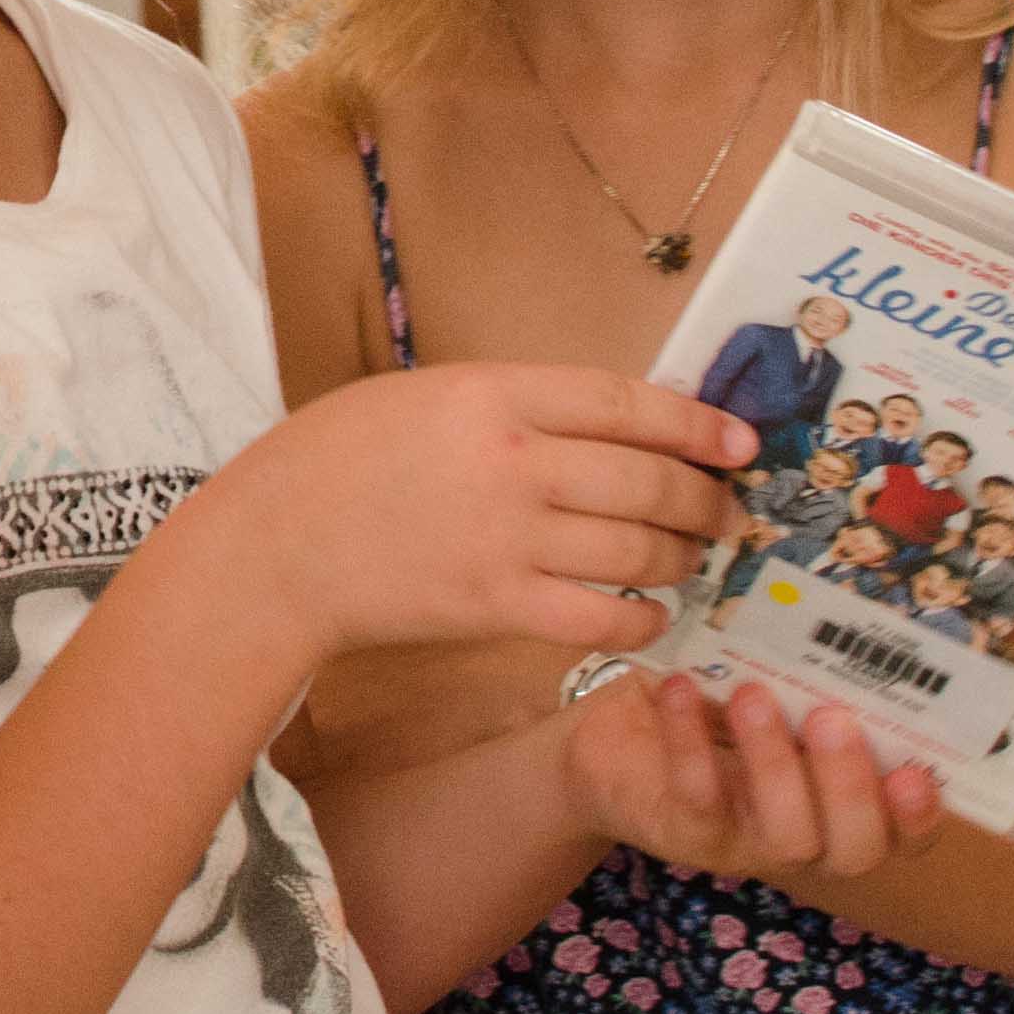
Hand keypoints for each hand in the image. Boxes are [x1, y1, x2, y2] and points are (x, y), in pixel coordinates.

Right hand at [217, 364, 750, 666]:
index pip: (627, 404)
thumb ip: (510, 406)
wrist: (274, 547)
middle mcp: (513, 463)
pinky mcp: (497, 606)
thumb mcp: (421, 397)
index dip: (698, 425)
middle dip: (706, 502)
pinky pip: (602, 617)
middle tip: (726, 515)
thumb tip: (607, 427)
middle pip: (650, 481)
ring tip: (690, 560)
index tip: (740, 443)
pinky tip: (649, 614)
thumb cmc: (334, 462)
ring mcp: (508, 539)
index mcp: (492, 394)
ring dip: (681, 558)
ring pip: (638, 549)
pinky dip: (642, 619)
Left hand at [566, 671, 945, 879]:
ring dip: (775, 763)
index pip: (901, 832)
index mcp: (841, 801)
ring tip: (752, 696)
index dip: (919, 814)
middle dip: (850, 787)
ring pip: (785, 836)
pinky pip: (699, 797)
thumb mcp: (765, 681)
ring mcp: (744, 843)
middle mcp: (806, 835)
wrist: (607, 732)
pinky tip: (681, 689)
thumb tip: (842, 623)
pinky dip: (692, 742)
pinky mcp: (683, 833)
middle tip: (831, 717)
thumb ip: (807, 673)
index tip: (918, 769)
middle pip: (853, 849)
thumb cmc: (709, 701)